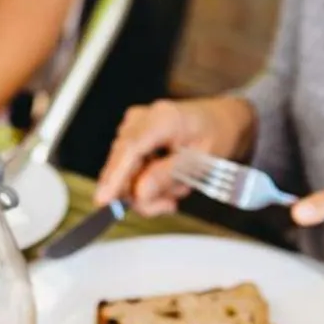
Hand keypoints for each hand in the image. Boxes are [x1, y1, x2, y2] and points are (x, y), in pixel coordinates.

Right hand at [94, 97, 256, 215]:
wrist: (221, 120)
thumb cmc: (216, 134)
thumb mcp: (201, 161)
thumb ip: (167, 176)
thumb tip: (139, 192)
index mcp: (162, 119)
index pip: (130, 149)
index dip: (114, 176)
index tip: (103, 201)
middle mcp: (140, 119)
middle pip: (123, 166)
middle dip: (144, 193)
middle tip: (169, 204)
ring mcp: (132, 128)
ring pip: (125, 173)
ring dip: (150, 190)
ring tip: (176, 188)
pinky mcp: (131, 139)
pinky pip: (130, 171)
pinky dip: (148, 183)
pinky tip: (168, 181)